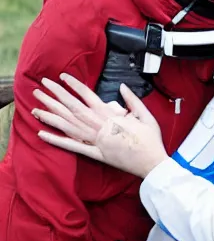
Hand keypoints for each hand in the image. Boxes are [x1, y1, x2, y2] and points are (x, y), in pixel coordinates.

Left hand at [32, 73, 167, 177]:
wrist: (152, 163)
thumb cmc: (151, 140)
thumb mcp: (146, 116)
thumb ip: (133, 100)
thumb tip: (122, 86)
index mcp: (112, 116)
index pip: (88, 97)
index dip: (74, 86)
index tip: (61, 77)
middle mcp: (100, 127)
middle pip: (73, 109)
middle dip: (55, 97)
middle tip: (40, 87)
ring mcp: (96, 141)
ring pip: (69, 126)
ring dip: (51, 116)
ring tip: (35, 108)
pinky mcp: (96, 154)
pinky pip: (73, 146)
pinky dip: (57, 140)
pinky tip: (43, 134)